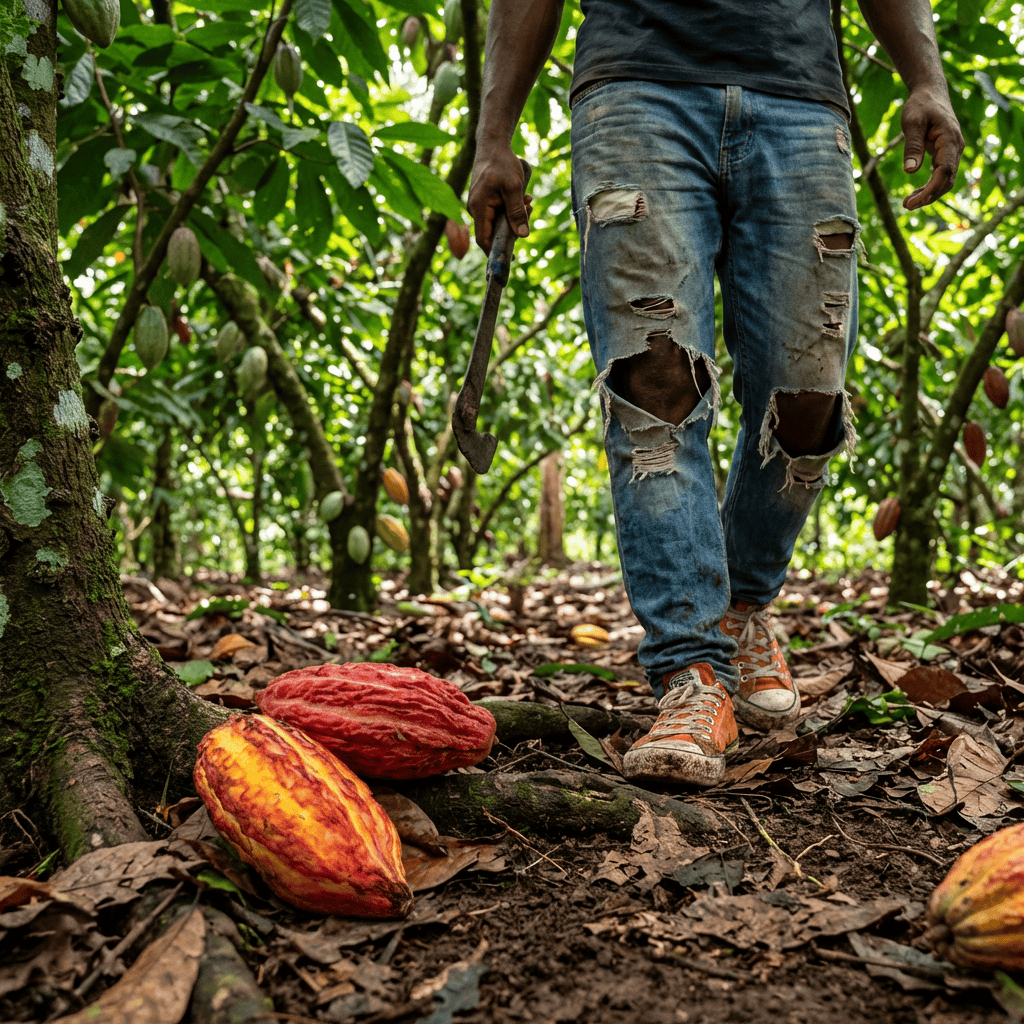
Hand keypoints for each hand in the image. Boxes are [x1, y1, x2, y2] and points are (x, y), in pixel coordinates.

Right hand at [467, 146, 531, 253]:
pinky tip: (524, 199)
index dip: (495, 252)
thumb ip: (517, 212)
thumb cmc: (502, 163)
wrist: (493, 144)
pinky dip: (512, 209)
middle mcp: (475, 209)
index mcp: (478, 208)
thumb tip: (523, 236)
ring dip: (516, 216)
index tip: (510, 259)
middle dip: (513, 228)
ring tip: (529, 202)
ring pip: (498, 221)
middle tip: (529, 212)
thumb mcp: (514, 187)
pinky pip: (499, 212)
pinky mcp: (486, 201)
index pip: (483, 239)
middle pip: (493, 232)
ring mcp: (480, 205)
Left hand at [900, 87, 963, 209]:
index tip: (914, 201)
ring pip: (945, 180)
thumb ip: (912, 146)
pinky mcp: (945, 154)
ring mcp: (952, 151)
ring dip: (928, 194)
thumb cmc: (920, 106)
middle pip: (947, 180)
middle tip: (907, 206)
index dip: (931, 189)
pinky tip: (914, 195)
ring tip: (907, 204)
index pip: (945, 171)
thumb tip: (910, 171)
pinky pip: (940, 175)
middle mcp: (955, 147)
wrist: (930, 94)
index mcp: (949, 139)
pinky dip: (929, 187)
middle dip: (929, 196)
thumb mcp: (912, 122)